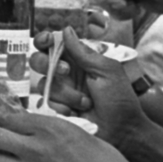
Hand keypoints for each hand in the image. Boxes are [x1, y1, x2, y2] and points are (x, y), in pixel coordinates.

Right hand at [28, 28, 147, 147]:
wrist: (122, 132)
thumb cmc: (120, 99)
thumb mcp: (106, 71)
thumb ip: (83, 52)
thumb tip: (66, 29)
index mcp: (79, 60)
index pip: (54, 44)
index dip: (45, 40)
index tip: (46, 41)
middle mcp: (66, 74)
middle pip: (39, 61)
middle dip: (48, 64)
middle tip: (66, 71)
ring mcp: (61, 92)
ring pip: (44, 83)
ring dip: (65, 93)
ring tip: (85, 102)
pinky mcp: (57, 109)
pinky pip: (47, 103)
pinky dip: (62, 107)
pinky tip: (76, 113)